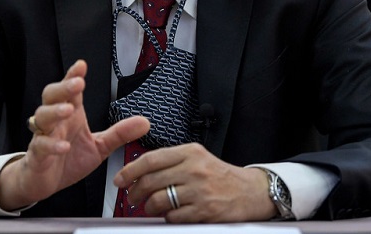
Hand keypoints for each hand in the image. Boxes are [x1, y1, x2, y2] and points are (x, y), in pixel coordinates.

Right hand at [0, 60, 149, 210]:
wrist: (44, 183)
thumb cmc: (68, 159)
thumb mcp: (100, 147)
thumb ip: (119, 133)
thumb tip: (144, 122)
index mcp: (71, 115)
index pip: (70, 90)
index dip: (73, 76)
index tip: (82, 65)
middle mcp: (56, 122)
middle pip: (52, 96)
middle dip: (63, 87)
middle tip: (78, 83)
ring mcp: (44, 136)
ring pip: (42, 116)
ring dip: (55, 111)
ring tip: (68, 110)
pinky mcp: (37, 155)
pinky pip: (40, 145)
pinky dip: (51, 144)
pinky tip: (63, 145)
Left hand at [113, 142, 277, 221]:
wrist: (250, 191)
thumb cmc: (221, 176)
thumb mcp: (198, 158)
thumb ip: (172, 161)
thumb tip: (140, 170)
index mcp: (190, 152)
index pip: (151, 159)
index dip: (130, 171)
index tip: (120, 179)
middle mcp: (194, 168)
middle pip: (150, 181)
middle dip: (135, 192)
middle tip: (133, 197)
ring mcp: (199, 190)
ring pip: (159, 200)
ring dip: (149, 207)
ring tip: (151, 207)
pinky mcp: (204, 210)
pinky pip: (173, 216)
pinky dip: (168, 218)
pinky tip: (172, 214)